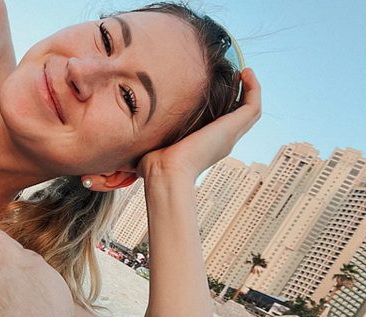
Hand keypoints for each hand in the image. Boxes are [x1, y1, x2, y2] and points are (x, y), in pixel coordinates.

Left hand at [137, 68, 261, 182]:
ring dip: (250, 89)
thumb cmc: (154, 166)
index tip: (218, 87)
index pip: (222, 123)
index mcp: (206, 145)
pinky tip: (245, 72)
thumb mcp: (155, 144)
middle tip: (237, 75)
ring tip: (243, 71)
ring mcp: (229, 135)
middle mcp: (222, 140)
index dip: (225, 105)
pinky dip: (253, 88)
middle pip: (241, 116)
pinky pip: (253, 105)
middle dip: (241, 94)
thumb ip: (151, 134)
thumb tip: (134, 128)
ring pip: (251, 110)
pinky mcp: (232, 128)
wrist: (165, 172)